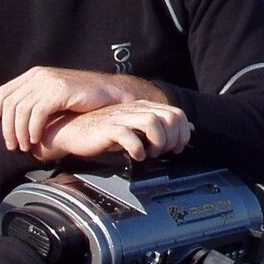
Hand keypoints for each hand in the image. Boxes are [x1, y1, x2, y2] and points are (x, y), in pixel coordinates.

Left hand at [0, 66, 166, 151]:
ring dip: (19, 132)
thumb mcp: (54, 96)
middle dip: (6, 128)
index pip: (3, 92)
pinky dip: (33, 129)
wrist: (109, 92)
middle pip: (9, 103)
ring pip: (20, 110)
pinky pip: (36, 113)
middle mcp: (38, 76)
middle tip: (11, 146)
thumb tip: (15, 121)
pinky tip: (36, 140)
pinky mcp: (59, 91)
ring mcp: (48, 82)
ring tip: (24, 146)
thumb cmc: (82, 99)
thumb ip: (36, 102)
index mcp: (33, 75)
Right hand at [32, 100, 193, 163]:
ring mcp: (123, 117)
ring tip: (150, 154)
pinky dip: (137, 148)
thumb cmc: (105, 131)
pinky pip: (130, 135)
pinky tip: (135, 156)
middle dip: (172, 140)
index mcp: (145, 107)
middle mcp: (136, 109)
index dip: (182, 134)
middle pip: (170, 118)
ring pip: (154, 123)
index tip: (175, 149)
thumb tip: (188, 128)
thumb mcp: (136, 127)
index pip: (178, 114)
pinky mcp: (109, 128)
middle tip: (161, 153)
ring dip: (157, 143)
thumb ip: (160, 126)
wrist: (74, 130)